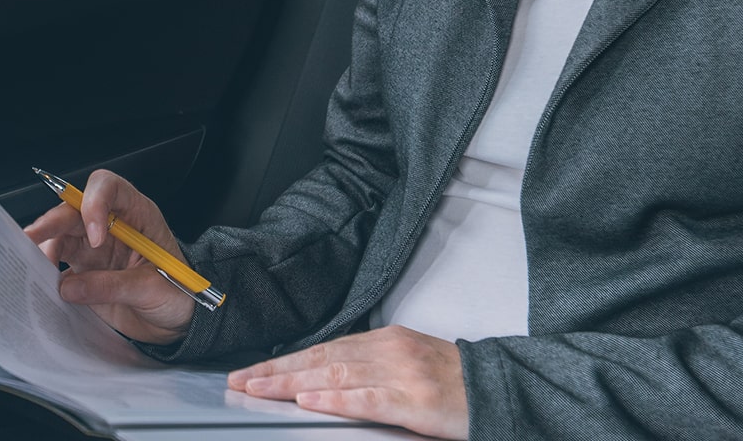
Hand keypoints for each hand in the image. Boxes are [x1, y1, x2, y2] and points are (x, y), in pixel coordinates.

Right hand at [22, 169, 195, 345]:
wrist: (177, 321)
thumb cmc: (178, 294)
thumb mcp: (154, 289)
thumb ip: (114, 286)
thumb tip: (70, 287)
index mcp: (137, 215)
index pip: (109, 188)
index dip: (95, 203)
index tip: (95, 236)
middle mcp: (111, 226)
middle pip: (74, 211)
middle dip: (51, 223)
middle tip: (32, 238)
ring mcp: (94, 248)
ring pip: (60, 237)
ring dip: (44, 250)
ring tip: (35, 269)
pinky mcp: (83, 272)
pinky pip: (58, 267)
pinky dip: (44, 274)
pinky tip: (39, 284)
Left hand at [227, 326, 468, 439]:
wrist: (502, 388)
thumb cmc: (455, 381)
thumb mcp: (408, 363)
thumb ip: (369, 367)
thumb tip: (324, 379)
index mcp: (385, 340)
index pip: (323, 350)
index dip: (285, 361)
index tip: (252, 371)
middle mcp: (389, 350)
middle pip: (321, 360)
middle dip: (276, 371)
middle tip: (240, 381)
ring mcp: (402, 374)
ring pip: (336, 376)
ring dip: (292, 384)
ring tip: (260, 389)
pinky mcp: (415, 400)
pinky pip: (368, 400)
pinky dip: (336, 400)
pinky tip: (311, 401)